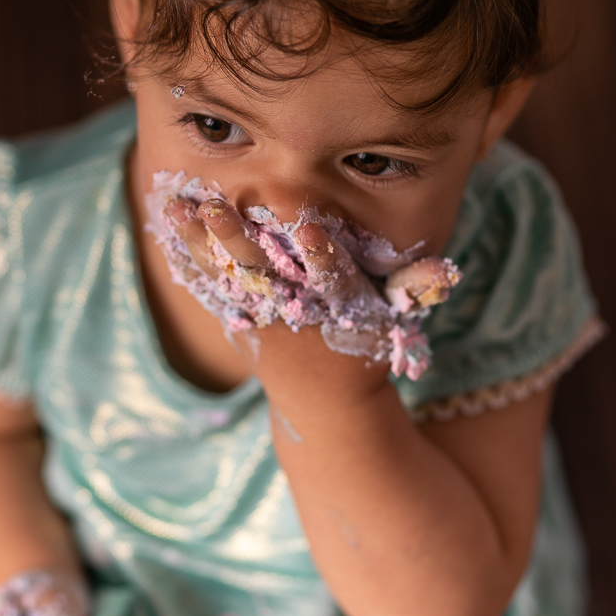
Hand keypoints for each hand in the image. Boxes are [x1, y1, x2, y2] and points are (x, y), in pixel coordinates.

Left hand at [161, 196, 459, 381]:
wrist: (328, 409)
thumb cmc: (363, 349)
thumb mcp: (390, 322)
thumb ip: (413, 291)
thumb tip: (448, 271)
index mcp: (336, 310)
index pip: (332, 278)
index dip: (323, 254)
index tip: (312, 227)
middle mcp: (293, 313)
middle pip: (263, 272)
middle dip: (237, 239)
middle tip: (213, 207)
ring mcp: (261, 318)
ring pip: (226, 275)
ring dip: (201, 242)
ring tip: (176, 208)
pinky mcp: (239, 320)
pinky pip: (208, 285)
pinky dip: (188, 257)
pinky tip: (167, 225)